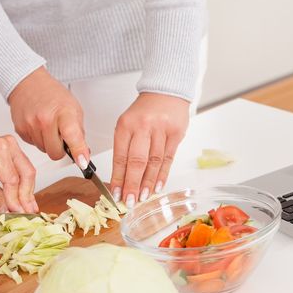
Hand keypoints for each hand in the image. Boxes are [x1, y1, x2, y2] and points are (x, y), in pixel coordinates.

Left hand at [0, 133, 37, 212]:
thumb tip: (8, 211)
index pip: (12, 180)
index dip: (15, 199)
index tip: (18, 213)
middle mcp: (9, 145)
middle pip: (26, 174)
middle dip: (26, 196)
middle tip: (27, 214)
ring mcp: (13, 147)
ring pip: (28, 173)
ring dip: (28, 192)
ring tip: (28, 209)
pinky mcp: (13, 153)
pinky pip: (23, 170)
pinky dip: (24, 185)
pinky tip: (25, 198)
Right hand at [8, 67, 88, 165]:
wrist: (28, 84)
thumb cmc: (52, 94)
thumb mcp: (73, 109)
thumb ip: (78, 132)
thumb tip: (83, 155)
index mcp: (63, 112)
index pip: (72, 135)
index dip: (78, 150)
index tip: (83, 162)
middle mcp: (45, 119)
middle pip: (55, 153)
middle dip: (60, 149)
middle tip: (60, 136)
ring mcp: (31, 125)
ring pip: (44, 150)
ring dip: (48, 143)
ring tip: (48, 126)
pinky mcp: (20, 130)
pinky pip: (33, 145)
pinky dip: (38, 139)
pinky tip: (38, 126)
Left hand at [110, 93, 189, 207]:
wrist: (166, 91)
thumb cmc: (143, 112)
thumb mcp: (126, 125)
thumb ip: (123, 148)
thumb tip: (120, 178)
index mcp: (125, 126)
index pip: (120, 157)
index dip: (118, 178)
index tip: (116, 194)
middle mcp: (143, 127)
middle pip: (137, 161)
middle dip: (132, 184)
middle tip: (129, 201)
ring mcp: (161, 130)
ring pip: (154, 162)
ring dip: (148, 183)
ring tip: (143, 198)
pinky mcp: (176, 133)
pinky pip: (168, 158)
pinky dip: (162, 175)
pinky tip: (157, 187)